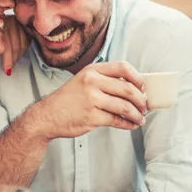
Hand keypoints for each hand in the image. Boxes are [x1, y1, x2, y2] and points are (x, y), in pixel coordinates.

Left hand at [0, 16, 29, 75]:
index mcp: (2, 23)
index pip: (7, 44)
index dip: (7, 58)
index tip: (7, 69)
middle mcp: (12, 21)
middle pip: (16, 46)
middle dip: (12, 59)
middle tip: (9, 67)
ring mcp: (20, 23)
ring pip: (23, 45)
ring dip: (18, 56)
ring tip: (12, 61)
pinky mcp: (26, 26)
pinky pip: (27, 41)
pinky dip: (23, 49)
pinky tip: (18, 54)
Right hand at [30, 61, 147, 139]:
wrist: (47, 116)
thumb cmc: (68, 100)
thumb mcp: (83, 81)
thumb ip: (105, 81)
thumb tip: (134, 88)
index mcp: (92, 70)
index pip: (123, 67)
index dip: (138, 78)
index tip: (143, 87)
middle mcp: (92, 82)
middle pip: (128, 89)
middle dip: (141, 100)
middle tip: (144, 106)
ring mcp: (91, 100)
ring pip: (125, 106)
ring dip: (137, 114)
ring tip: (140, 118)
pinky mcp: (91, 117)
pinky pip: (117, 120)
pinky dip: (128, 124)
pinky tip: (131, 125)